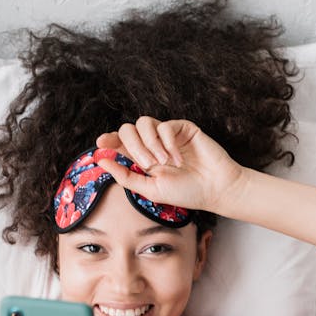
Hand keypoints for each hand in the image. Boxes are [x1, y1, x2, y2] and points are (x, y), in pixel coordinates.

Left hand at [96, 116, 244, 212]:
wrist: (214, 188)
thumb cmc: (185, 193)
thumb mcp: (150, 190)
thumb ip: (125, 177)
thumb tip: (100, 160)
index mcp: (142, 158)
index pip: (119, 142)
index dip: (109, 139)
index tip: (101, 144)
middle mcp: (152, 144)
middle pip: (127, 129)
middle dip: (133, 146)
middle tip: (147, 164)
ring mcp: (167, 135)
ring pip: (143, 123)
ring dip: (149, 144)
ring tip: (163, 163)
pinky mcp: (182, 128)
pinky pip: (165, 126)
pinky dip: (168, 143)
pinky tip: (178, 159)